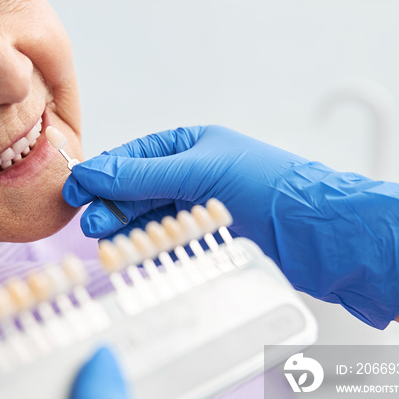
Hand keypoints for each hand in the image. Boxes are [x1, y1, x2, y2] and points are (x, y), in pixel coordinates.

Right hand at [62, 126, 398, 328]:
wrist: (323, 233)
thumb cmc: (269, 187)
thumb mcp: (200, 171)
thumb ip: (143, 175)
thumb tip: (93, 172)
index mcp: (191, 145)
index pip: (134, 157)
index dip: (102, 173)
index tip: (75, 190)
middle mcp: (193, 174)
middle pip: (137, 189)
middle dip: (111, 205)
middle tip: (91, 224)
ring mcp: (200, 207)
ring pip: (150, 217)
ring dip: (126, 228)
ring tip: (105, 241)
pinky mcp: (209, 238)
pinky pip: (167, 240)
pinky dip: (147, 246)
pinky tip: (131, 253)